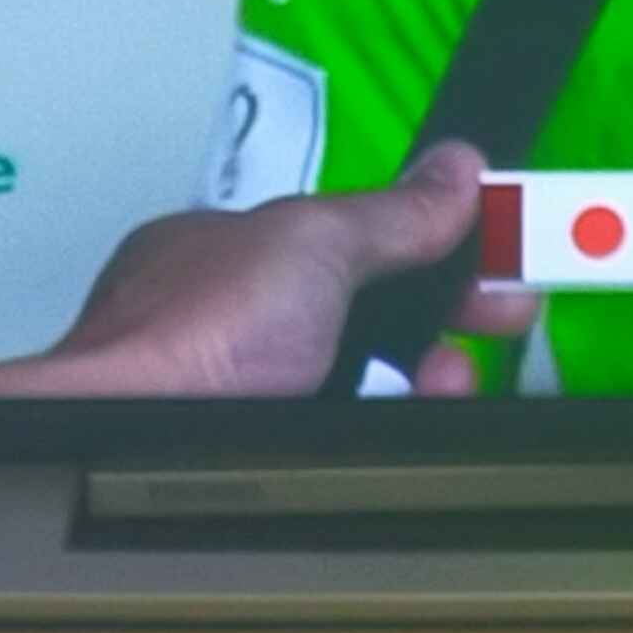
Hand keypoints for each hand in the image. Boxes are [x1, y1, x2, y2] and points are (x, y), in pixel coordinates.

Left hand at [0, 142, 541, 396]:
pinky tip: (412, 424)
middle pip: (360, 318)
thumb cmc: (206, 328)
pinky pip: (342, 444)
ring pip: (355, 387)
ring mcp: (234, 401)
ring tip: (449, 381)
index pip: (343, 242)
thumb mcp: (315, 240)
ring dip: (424, 378)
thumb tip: (459, 162)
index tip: (490, 262)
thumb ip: (393, 209)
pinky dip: (390, 429)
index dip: (425, 247)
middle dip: (439, 320)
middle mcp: (224, 325)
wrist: (127, 448)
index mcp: (224, 253)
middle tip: (504, 322)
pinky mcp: (252, 469)